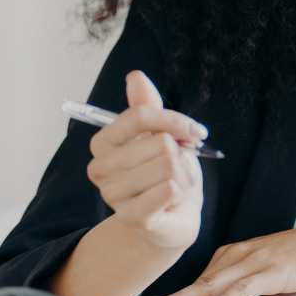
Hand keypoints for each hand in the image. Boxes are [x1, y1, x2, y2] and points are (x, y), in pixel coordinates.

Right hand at [86, 70, 205, 250]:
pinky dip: (182, 192)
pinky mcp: (133, 218)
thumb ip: (146, 106)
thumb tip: (135, 76)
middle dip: (182, 154)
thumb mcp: (157, 135)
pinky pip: (171, 189)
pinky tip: (173, 200)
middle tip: (179, 168)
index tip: (194, 131)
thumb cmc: (161, 173)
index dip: (174, 120)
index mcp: (102, 143)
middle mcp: (100, 169)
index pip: (140, 116)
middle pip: (160, 143)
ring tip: (175, 184)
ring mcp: (113, 196)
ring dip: (184, 175)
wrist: (170, 218)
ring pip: (169, 166)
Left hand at [142, 218, 295, 295]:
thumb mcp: (265, 270)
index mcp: (236, 254)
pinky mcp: (272, 272)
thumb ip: (247, 286)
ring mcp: (255, 263)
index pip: (201, 277)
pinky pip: (242, 288)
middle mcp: (240, 255)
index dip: (178, 292)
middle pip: (200, 281)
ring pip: (215, 284)